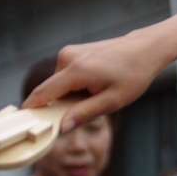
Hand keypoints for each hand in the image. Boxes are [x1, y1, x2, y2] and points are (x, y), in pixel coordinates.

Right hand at [22, 27, 172, 130]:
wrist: (147, 48)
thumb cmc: (134, 74)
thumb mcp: (113, 100)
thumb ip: (84, 113)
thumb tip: (61, 127)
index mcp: (76, 70)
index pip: (42, 94)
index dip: (33, 112)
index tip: (29, 127)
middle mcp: (68, 57)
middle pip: (51, 91)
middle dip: (63, 104)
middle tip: (90, 106)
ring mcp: (70, 52)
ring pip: (59, 84)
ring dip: (72, 94)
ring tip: (98, 91)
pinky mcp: (73, 51)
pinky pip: (66, 75)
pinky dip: (76, 84)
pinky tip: (96, 82)